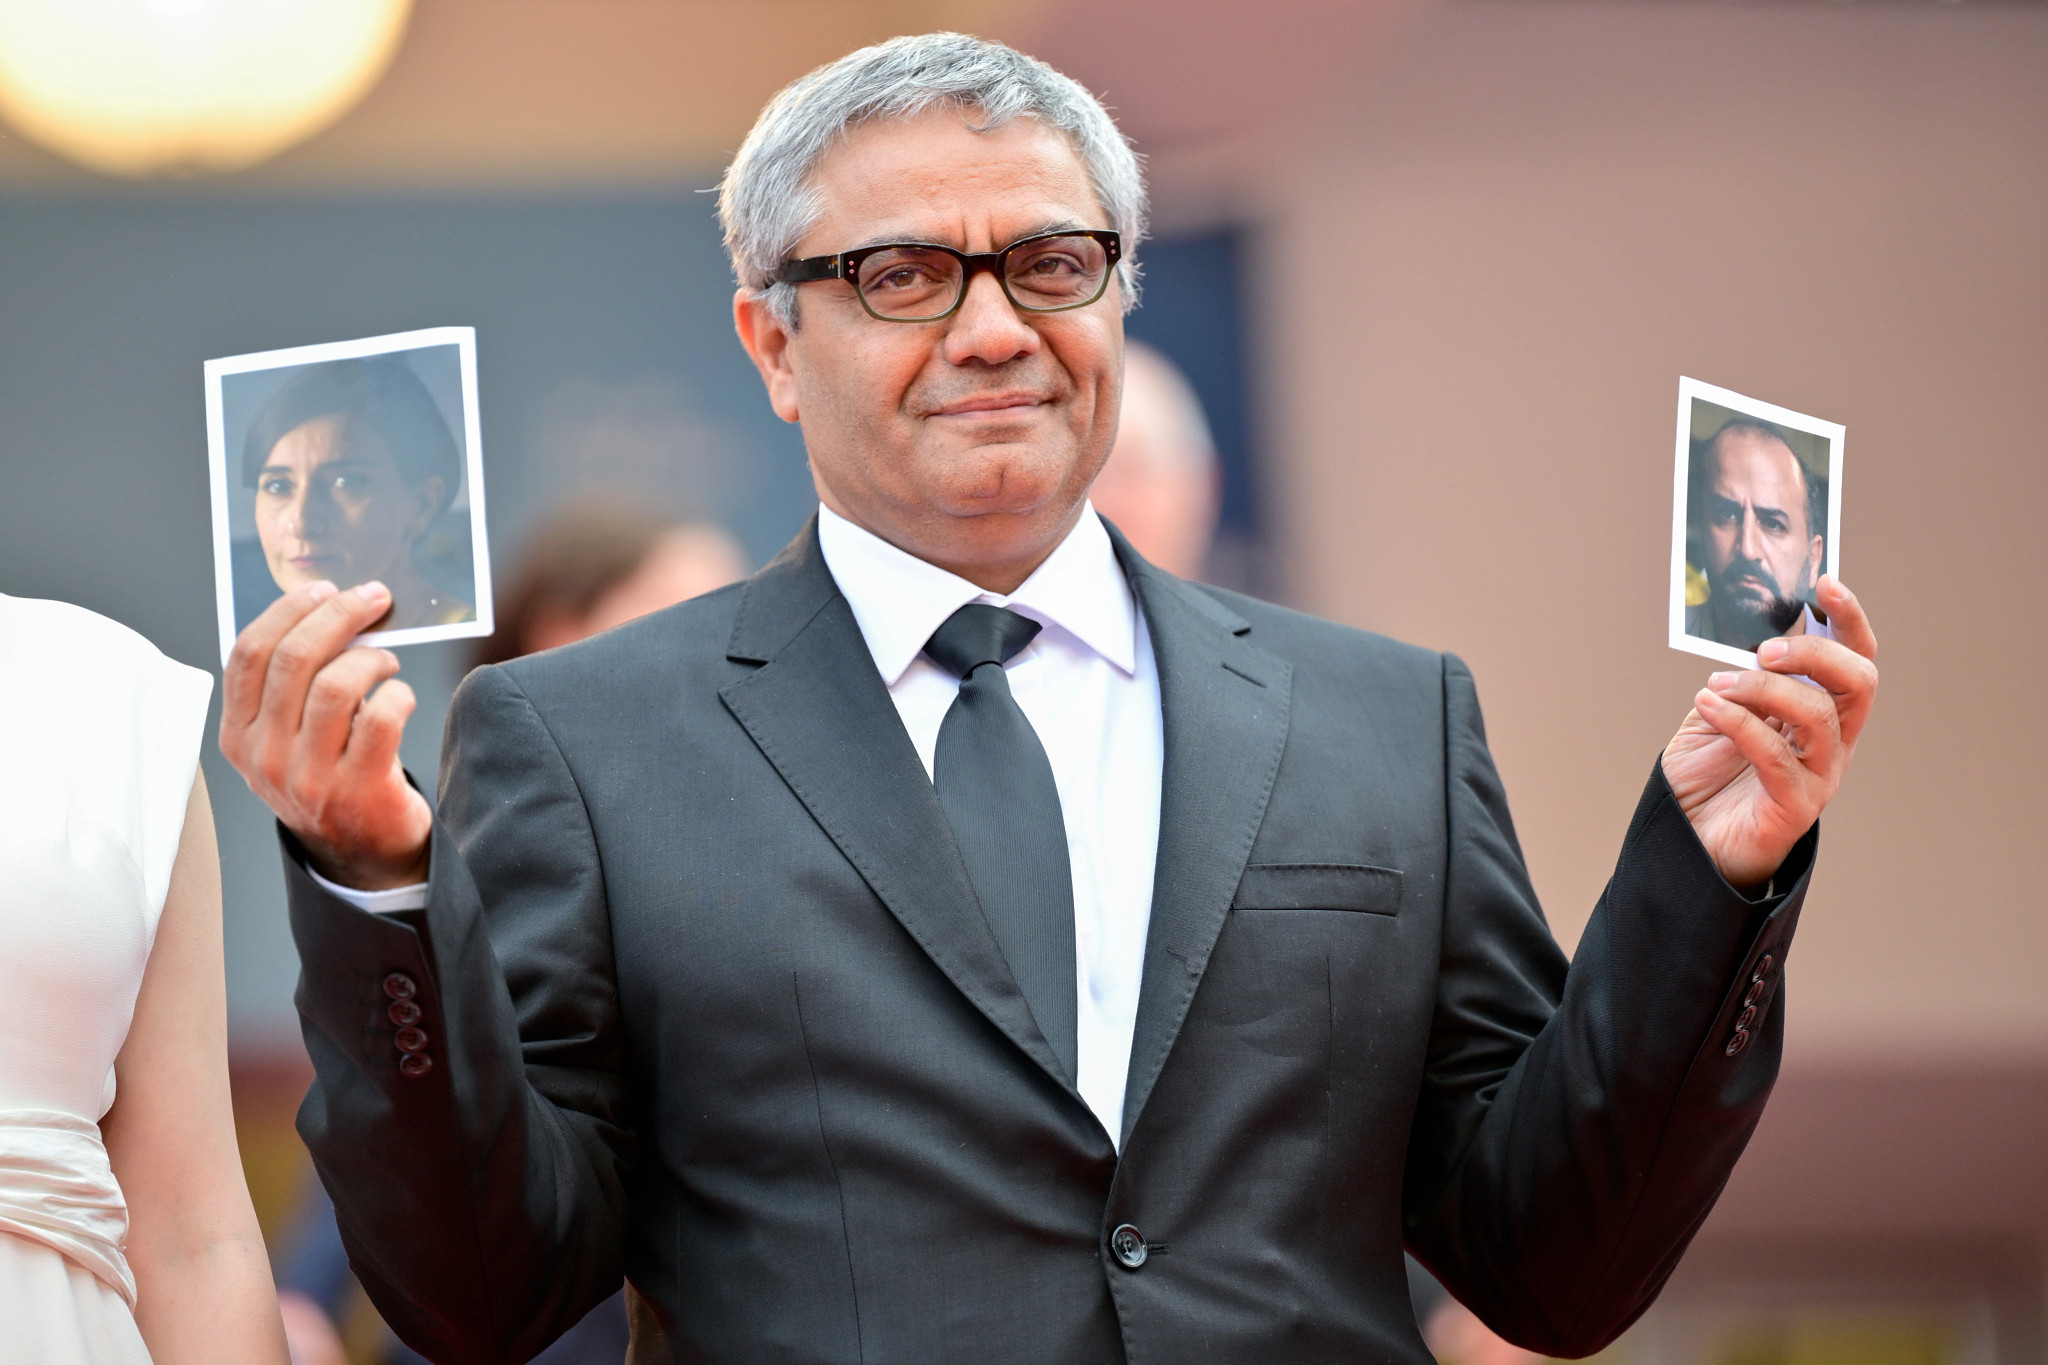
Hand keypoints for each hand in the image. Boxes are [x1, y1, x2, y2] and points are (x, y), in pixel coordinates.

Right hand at [219, 580, 432, 889]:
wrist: (361, 855)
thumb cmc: (328, 779)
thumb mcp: (287, 739)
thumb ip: (292, 687)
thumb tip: (331, 612)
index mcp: (239, 736)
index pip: (248, 655)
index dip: (287, 611)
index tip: (322, 590)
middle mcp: (266, 757)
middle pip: (294, 660)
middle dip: (338, 615)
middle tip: (373, 598)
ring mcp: (310, 777)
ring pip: (337, 685)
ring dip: (372, 657)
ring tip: (387, 660)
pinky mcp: (359, 790)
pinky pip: (381, 719)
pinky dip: (398, 694)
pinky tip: (401, 696)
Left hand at [1661, 575, 1877, 890]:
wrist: (1685, 844)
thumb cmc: (1704, 777)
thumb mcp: (1717, 713)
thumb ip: (1738, 681)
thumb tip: (1746, 641)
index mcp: (1820, 713)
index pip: (1855, 659)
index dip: (1848, 620)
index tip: (1824, 584)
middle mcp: (1831, 742)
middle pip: (1857, 681)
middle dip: (1815, 652)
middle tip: (1762, 649)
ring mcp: (1819, 775)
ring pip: (1818, 714)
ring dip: (1763, 688)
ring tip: (1716, 685)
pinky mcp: (1795, 806)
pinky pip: (1776, 754)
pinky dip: (1739, 721)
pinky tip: (1707, 704)